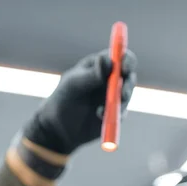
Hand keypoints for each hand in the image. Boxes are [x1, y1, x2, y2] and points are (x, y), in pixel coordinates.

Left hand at [22, 49, 136, 154]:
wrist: (58, 127)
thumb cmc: (63, 98)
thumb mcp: (74, 84)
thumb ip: (91, 74)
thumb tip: (107, 61)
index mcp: (101, 65)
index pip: (121, 57)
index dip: (127, 61)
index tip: (124, 69)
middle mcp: (111, 79)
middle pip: (129, 76)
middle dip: (127, 85)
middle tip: (122, 94)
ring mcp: (114, 96)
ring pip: (126, 96)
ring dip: (120, 103)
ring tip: (100, 111)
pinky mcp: (115, 113)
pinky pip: (122, 113)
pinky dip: (115, 115)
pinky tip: (99, 118)